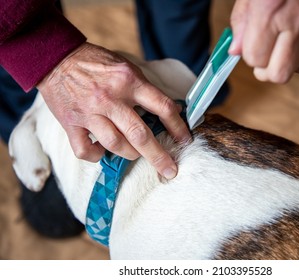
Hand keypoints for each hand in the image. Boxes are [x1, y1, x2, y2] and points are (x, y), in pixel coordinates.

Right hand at [37, 43, 190, 178]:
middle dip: (159, 156)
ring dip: (130, 154)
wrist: (56, 58)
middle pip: (140, 134)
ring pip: (116, 145)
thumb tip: (170, 110)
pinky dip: (97, 156)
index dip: (177, 127)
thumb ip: (145, 89)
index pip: (161, 107)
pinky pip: (85, 151)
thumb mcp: (127, 67)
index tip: (184, 140)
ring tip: (135, 153)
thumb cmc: (96, 63)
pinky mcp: (71, 123)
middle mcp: (111, 98)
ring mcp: (90, 112)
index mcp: (129, 81)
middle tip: (170, 170)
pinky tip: (102, 151)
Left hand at [229, 0, 298, 82]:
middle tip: (263, 56)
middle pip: (278, 73)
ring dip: (284, 63)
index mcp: (269, 9)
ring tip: (281, 45)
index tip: (250, 45)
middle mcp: (297, 20)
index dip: (249, 55)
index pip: (255, 58)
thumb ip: (241, 21)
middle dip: (265, 70)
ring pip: (297, 70)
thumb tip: (236, 51)